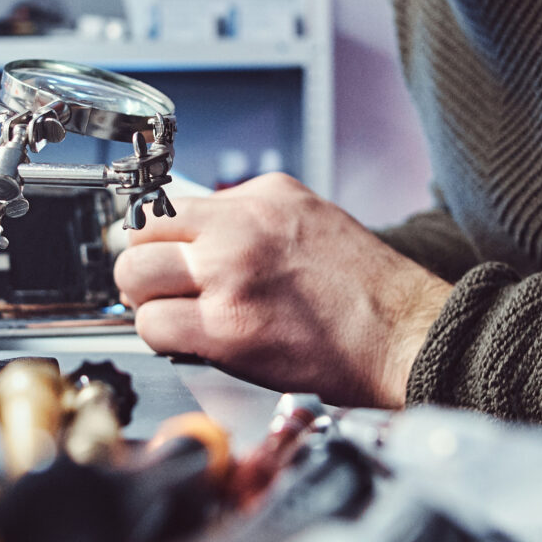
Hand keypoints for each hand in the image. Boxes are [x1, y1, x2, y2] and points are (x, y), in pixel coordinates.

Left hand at [114, 174, 453, 406]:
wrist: (406, 336)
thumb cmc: (367, 292)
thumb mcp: (310, 219)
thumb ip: (251, 219)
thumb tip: (202, 235)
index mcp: (261, 197)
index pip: (168, 204)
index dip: (158, 239)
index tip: (163, 259)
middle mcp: (240, 227)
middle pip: (139, 234)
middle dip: (143, 269)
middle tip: (163, 293)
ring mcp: (230, 274)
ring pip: (135, 278)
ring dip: (148, 304)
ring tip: (179, 319)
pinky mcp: (227, 326)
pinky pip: (154, 327)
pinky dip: (164, 339)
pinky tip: (193, 345)